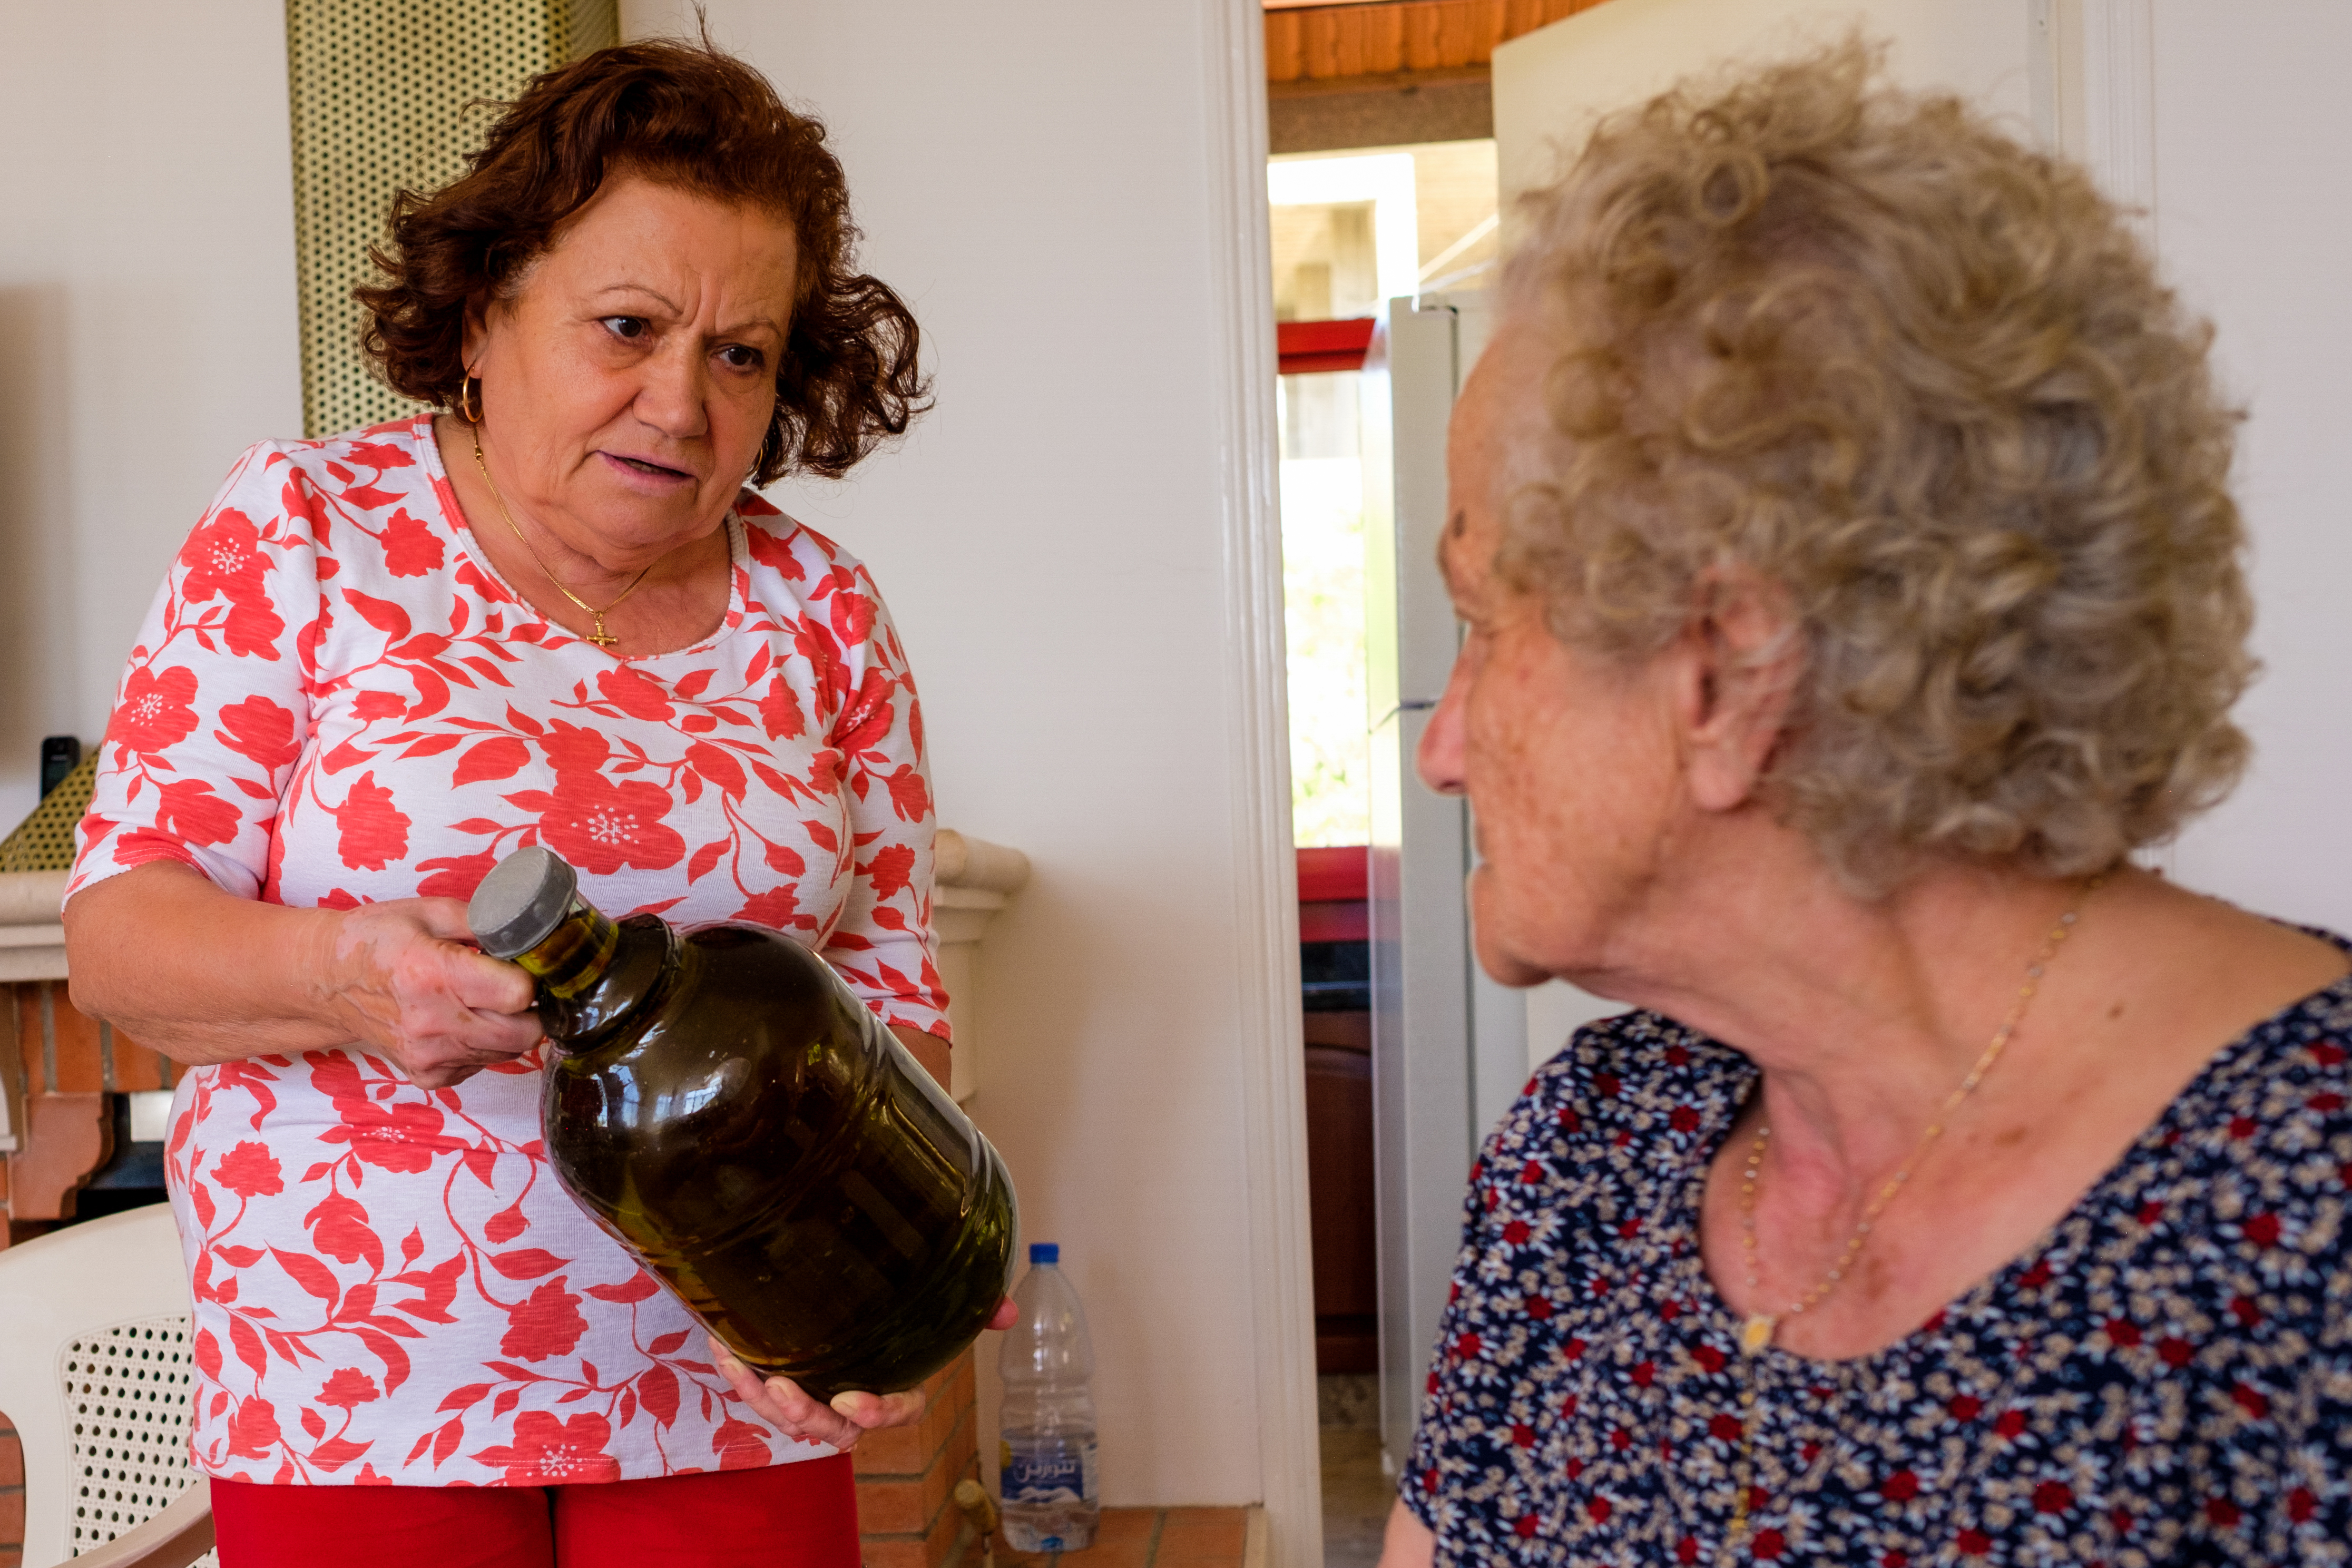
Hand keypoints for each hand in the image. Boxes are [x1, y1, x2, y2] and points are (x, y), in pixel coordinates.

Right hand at [320, 896, 542, 1087]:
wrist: (326, 981)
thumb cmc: (376, 941)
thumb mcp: (429, 911)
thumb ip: (484, 921)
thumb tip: (528, 934)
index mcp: (435, 975)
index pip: (518, 994)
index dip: (531, 978)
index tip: (522, 967)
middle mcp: (432, 1023)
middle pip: (523, 1033)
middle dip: (532, 1010)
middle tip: (514, 987)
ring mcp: (428, 1055)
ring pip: (507, 1052)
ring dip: (509, 1028)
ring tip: (483, 1001)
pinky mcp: (425, 1076)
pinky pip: (480, 1065)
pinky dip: (483, 1046)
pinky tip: (462, 1021)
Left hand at [706, 1299, 1020, 1451]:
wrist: (844, 1269)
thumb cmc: (903, 1292)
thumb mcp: (939, 1294)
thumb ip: (976, 1304)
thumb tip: (1008, 1313)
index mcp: (897, 1381)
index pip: (897, 1411)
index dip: (878, 1414)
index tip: (853, 1400)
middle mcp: (854, 1394)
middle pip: (836, 1429)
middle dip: (809, 1416)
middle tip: (785, 1389)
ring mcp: (815, 1387)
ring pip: (793, 1418)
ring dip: (766, 1403)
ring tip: (750, 1373)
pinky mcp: (781, 1373)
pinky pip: (757, 1391)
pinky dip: (740, 1376)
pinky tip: (725, 1350)